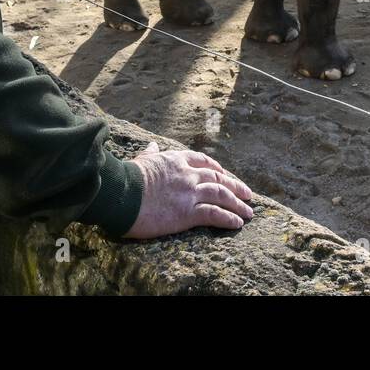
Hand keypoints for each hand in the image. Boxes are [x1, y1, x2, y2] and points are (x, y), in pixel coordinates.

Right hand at [123, 142, 254, 238]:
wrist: (121, 194)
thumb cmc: (126, 178)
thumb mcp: (140, 160)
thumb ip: (150, 154)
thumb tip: (153, 145)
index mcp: (176, 160)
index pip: (203, 161)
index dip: (217, 168)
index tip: (224, 174)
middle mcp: (187, 174)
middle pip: (218, 179)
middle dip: (235, 186)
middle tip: (248, 194)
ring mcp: (189, 192)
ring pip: (221, 196)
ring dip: (238, 204)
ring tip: (248, 212)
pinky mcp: (188, 212)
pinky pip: (215, 214)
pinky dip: (229, 218)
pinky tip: (237, 223)